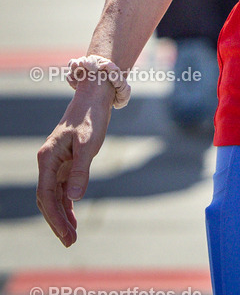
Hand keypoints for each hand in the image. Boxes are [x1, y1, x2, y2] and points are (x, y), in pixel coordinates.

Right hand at [36, 85, 113, 245]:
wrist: (94, 97)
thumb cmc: (91, 117)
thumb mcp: (89, 143)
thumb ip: (81, 170)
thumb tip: (74, 198)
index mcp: (48, 157)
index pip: (46, 195)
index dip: (55, 217)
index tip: (66, 234)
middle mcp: (48, 162)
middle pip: (47, 199)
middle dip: (57, 221)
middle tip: (70, 242)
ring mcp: (56, 163)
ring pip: (54, 196)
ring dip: (62, 216)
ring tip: (71, 237)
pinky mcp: (66, 163)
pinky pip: (63, 189)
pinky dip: (67, 204)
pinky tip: (73, 218)